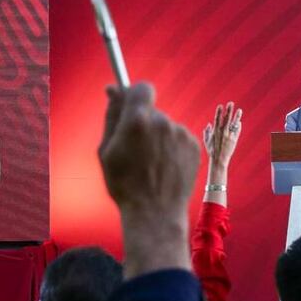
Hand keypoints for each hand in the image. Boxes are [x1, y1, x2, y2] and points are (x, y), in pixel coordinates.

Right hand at [98, 83, 199, 276]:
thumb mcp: (107, 150)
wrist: (155, 212)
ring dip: (158, 138)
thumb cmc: (124, 184)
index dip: (135, 95)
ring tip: (151, 164)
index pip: (141, 88)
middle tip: (135, 149)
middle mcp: (162, 122)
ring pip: (166, 127)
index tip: (131, 105)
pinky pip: (179, 139)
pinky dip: (172, 148)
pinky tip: (165, 168)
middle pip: (152, 111)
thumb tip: (114, 91)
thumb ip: (112, 116)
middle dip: (144, 124)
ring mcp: (181, 133)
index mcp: (137, 120)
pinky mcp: (194, 145)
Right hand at [202, 102, 242, 170]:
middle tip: (231, 103)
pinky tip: (239, 122)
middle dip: (228, 111)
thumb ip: (207, 132)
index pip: (217, 119)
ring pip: (233, 124)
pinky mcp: (234, 140)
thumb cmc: (211, 150)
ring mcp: (229, 135)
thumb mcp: (207, 141)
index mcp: (215, 131)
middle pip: (226, 119)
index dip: (219, 112)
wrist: (219, 159)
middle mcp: (222, 132)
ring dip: (236, 116)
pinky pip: (237, 131)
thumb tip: (208, 124)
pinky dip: (238, 126)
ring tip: (240, 110)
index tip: (220, 106)